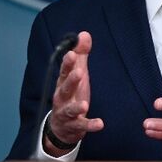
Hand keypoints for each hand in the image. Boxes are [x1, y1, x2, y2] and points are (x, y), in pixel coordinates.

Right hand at [45, 31, 103, 155]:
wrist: (61, 126)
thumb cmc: (70, 95)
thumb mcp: (76, 74)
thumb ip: (80, 55)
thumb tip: (84, 34)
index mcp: (63, 83)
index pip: (64, 71)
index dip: (67, 63)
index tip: (71, 54)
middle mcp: (62, 98)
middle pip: (65, 88)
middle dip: (71, 81)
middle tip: (79, 73)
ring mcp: (66, 113)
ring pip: (70, 110)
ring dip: (76, 107)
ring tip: (85, 105)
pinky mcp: (74, 126)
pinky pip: (82, 126)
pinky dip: (90, 125)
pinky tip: (100, 124)